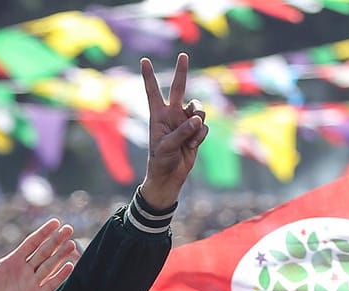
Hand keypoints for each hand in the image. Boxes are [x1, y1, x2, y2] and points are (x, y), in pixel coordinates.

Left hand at [0, 219, 78, 290]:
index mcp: (14, 260)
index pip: (32, 243)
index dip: (44, 232)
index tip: (55, 222)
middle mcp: (25, 269)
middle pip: (44, 251)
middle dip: (56, 240)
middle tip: (68, 229)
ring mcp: (32, 283)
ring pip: (50, 265)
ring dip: (61, 255)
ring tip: (72, 244)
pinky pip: (51, 284)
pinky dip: (60, 276)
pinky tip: (69, 266)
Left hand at [138, 54, 206, 207]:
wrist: (169, 176)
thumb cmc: (161, 161)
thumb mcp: (167, 146)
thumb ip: (182, 131)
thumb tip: (198, 118)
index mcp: (158, 115)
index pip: (153, 91)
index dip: (149, 76)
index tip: (144, 60)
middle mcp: (172, 114)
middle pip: (179, 88)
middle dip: (181, 71)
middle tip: (183, 55)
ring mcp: (184, 122)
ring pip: (198, 109)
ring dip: (198, 120)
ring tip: (190, 137)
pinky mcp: (195, 132)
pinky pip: (204, 127)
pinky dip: (200, 136)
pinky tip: (191, 146)